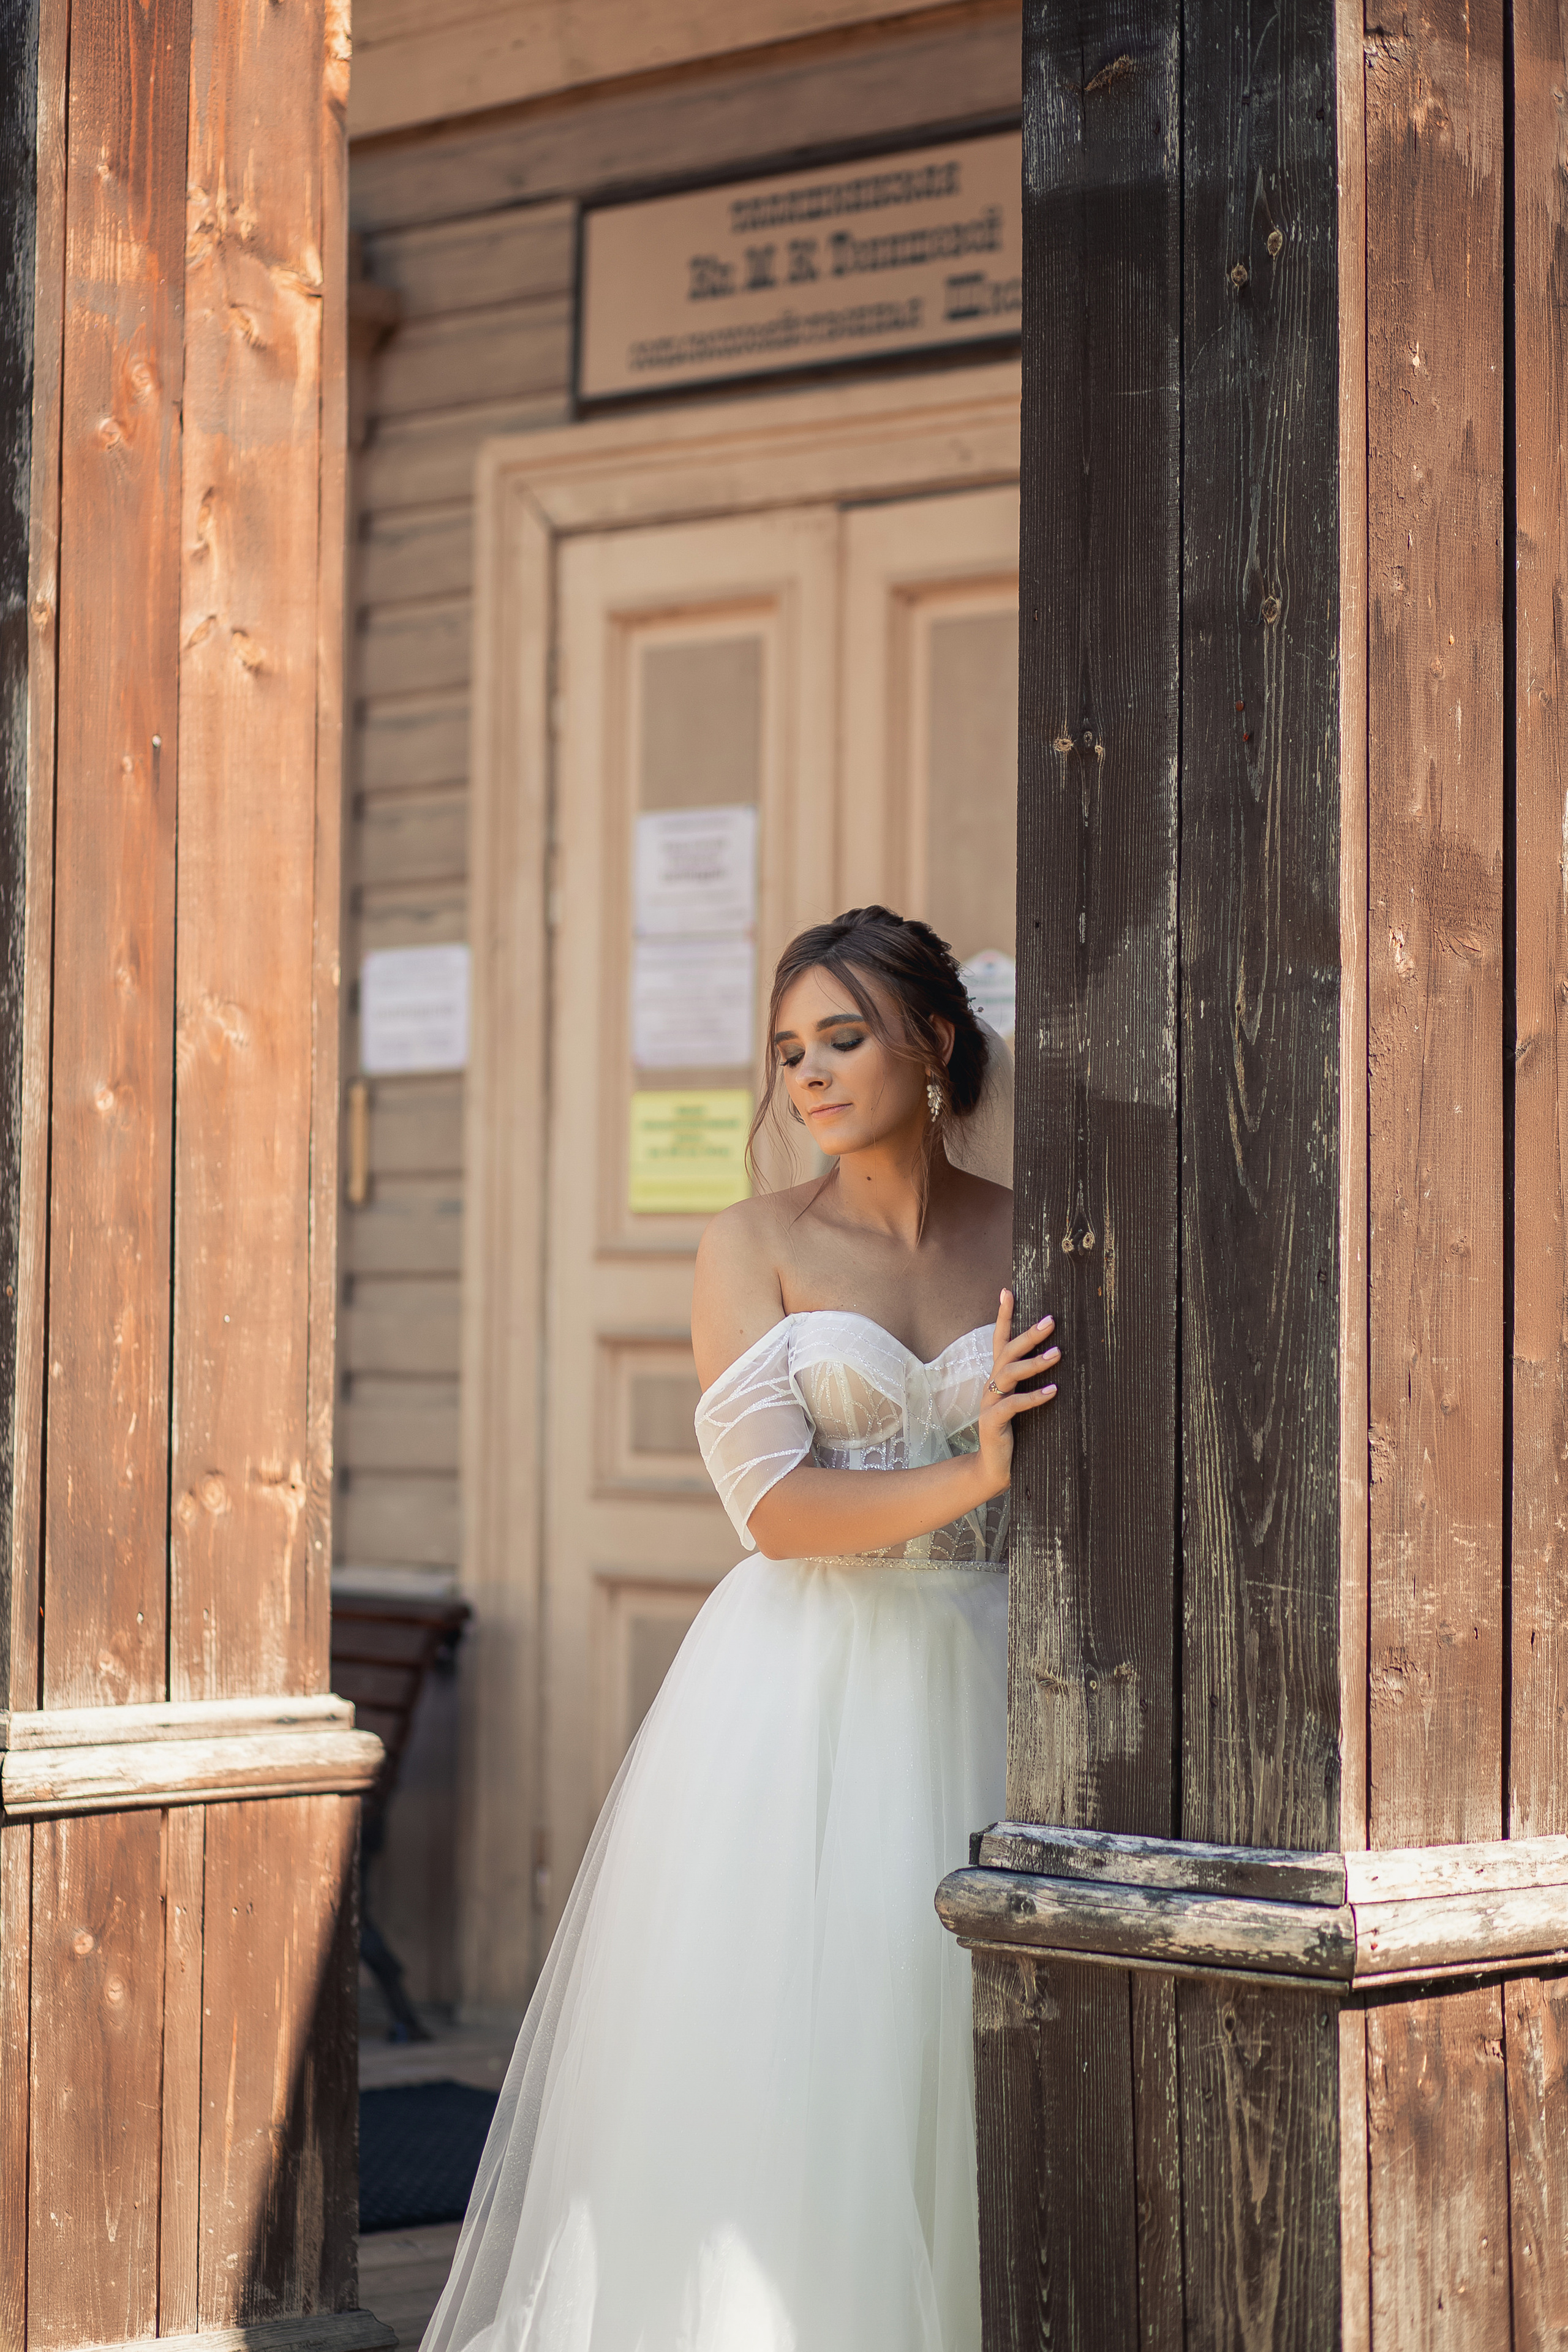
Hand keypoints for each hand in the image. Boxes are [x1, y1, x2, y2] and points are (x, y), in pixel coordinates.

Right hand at [977, 1289, 1059, 1495]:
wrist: (994, 1468)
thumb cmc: (1015, 1433)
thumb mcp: (1023, 1404)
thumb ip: (1031, 1383)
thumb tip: (1059, 1357)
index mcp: (998, 1378)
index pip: (1000, 1340)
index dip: (1003, 1316)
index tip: (1008, 1291)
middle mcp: (992, 1385)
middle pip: (1007, 1351)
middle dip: (1028, 1334)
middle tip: (1051, 1321)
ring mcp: (990, 1403)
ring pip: (1009, 1373)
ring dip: (1034, 1362)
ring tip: (1058, 1354)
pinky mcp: (994, 1421)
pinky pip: (1013, 1404)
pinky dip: (1034, 1396)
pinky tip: (1053, 1391)